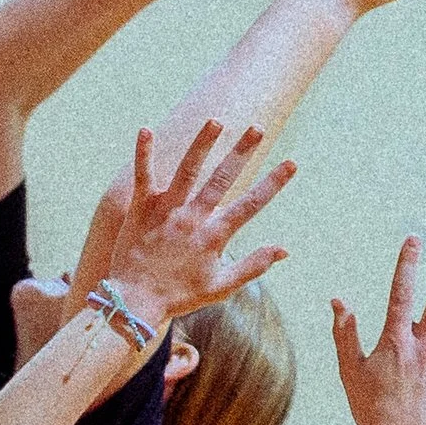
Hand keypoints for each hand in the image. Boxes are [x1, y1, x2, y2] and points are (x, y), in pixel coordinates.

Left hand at [102, 118, 292, 334]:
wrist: (134, 302)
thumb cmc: (178, 296)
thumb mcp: (220, 287)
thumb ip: (252, 266)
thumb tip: (284, 249)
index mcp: (213, 237)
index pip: (250, 205)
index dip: (272, 183)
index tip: (291, 163)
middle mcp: (192, 219)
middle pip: (222, 179)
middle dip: (241, 152)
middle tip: (257, 128)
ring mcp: (165, 212)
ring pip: (187, 171)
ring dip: (202, 144)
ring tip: (216, 121)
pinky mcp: (140, 209)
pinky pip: (143, 177)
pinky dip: (143, 154)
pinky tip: (146, 130)